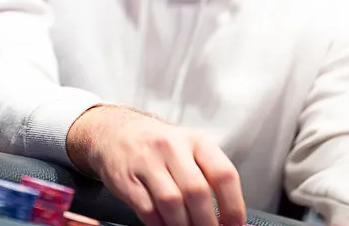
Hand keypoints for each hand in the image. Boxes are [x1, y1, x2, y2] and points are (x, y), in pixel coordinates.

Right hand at [66, 105, 245, 225]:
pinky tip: (165, 225)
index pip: (223, 174)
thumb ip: (209, 177)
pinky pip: (148, 210)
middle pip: (196, 192)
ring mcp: (145, 161)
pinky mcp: (125, 178)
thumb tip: (229, 219)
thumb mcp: (188, 149)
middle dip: (207, 222)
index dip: (233, 206)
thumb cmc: (159, 146)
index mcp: (195, 140)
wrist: (114, 132)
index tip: (234, 225)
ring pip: (172, 203)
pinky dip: (160, 225)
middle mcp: (171, 147)